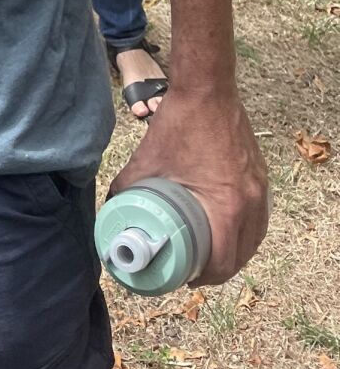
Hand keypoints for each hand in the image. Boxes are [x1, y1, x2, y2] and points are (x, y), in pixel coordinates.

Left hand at [107, 84, 268, 284]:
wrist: (206, 90)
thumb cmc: (178, 125)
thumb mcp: (145, 161)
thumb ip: (124, 188)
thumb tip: (108, 212)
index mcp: (228, 205)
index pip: (224, 260)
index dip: (205, 277)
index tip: (187, 279)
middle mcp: (251, 202)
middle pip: (242, 254)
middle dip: (219, 270)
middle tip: (194, 271)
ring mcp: (260, 189)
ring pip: (254, 238)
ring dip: (235, 253)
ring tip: (211, 257)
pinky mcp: (261, 178)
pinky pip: (259, 218)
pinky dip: (246, 232)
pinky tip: (231, 233)